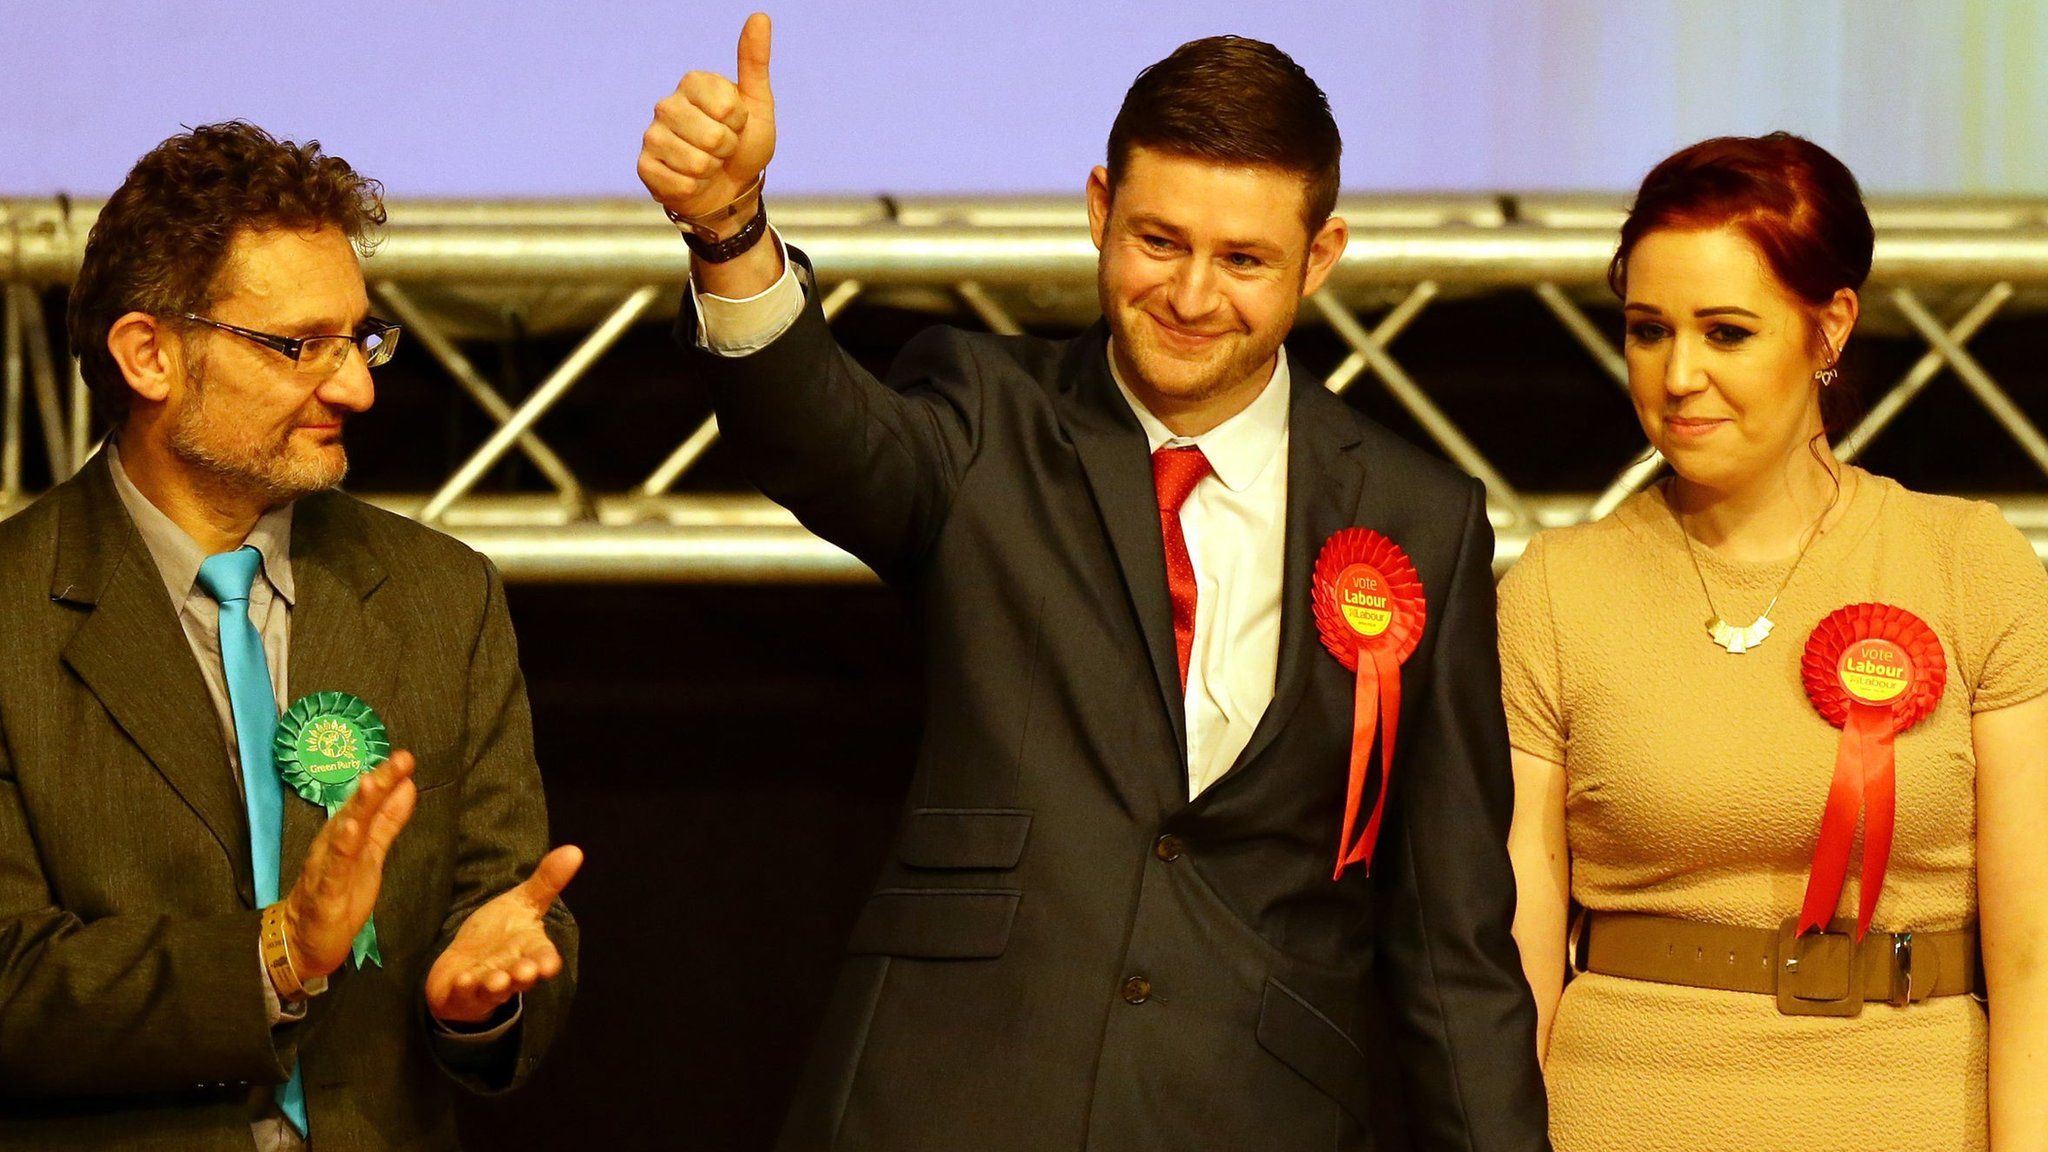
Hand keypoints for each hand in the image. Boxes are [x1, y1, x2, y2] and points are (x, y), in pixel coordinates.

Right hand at [280, 751, 417, 981]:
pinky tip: (349, 830)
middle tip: (399, 759)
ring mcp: (326, 865)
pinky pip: (332, 867)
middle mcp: (332, 843)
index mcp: (346, 834)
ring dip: (357, 807)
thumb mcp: (371, 854)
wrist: (305, 939)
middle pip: (355, 809)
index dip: (386, 779)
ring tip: (372, 783)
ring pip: (343, 832)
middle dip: (377, 783)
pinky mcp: (324, 891)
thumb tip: (407, 786)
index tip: (406, 758)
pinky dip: (340, 848)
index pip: (367, 801)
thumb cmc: (340, 893)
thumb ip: (387, 822)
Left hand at [425, 845, 583, 1024]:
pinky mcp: (462, 994)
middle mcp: (512, 970)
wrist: (464, 962)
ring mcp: (487, 985)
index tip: (549, 965)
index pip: (544, 958)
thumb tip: (575, 850)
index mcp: (529, 950)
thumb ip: (546, 881)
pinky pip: (464, 993)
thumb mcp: (521, 904)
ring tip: (496, 980)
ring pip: (495, 989)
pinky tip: (462, 980)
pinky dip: (464, 988)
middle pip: (523, 978)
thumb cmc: (498, 934)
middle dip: (524, 975)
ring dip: (496, 985)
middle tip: (525, 971)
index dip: (546, 962)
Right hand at [639, 12, 775, 222]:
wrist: (729, 188)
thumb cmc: (744, 144)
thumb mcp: (757, 104)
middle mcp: (666, 104)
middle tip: (722, 149)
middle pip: (713, 137)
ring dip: (711, 171)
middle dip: (726, 150)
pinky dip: (695, 188)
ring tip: (708, 164)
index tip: (735, 124)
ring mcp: (652, 136)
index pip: (728, 108)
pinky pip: (681, 183)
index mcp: (693, 83)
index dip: (739, 123)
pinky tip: (691, 180)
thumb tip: (760, 16)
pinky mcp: (644, 166)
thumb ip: (754, 62)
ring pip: (697, 163)